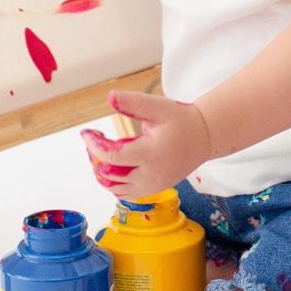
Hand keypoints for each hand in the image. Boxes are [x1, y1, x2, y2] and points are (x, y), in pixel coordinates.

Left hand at [82, 88, 215, 198]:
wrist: (204, 138)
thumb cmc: (182, 121)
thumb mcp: (160, 107)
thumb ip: (134, 103)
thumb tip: (110, 96)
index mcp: (151, 154)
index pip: (112, 157)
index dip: (94, 146)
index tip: (87, 132)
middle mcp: (150, 175)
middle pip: (109, 175)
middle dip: (95, 157)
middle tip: (94, 139)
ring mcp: (151, 186)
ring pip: (114, 188)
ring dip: (101, 172)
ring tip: (101, 151)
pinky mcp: (152, 190)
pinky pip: (124, 193)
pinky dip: (112, 182)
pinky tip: (112, 164)